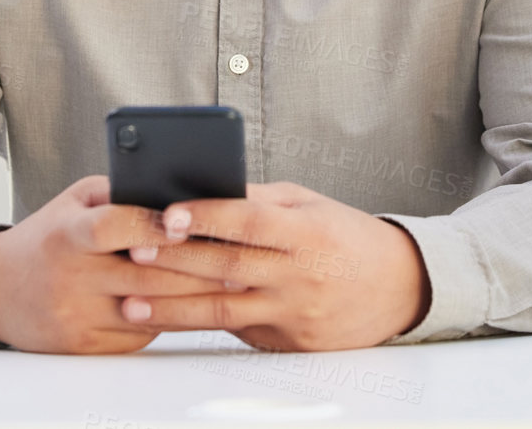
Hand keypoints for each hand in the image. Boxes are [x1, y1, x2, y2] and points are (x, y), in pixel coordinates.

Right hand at [0, 174, 238, 353]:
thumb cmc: (47, 237)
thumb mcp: (73, 202)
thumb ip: (119, 193)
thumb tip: (174, 192)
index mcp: (66, 235)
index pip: (115, 227)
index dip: (154, 223)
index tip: (189, 218)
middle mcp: (70, 278)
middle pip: (144, 274)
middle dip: (196, 266)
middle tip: (239, 257)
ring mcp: (76, 316)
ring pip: (149, 308)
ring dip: (194, 297)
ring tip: (232, 283)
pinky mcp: (84, 346)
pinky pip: (139, 333)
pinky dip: (169, 318)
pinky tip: (197, 306)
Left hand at [117, 181, 431, 350]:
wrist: (400, 287)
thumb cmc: (346, 237)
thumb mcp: (310, 205)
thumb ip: (259, 201)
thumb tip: (203, 189)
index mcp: (307, 232)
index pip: (249, 221)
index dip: (208, 217)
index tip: (168, 213)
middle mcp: (301, 275)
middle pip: (228, 268)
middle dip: (175, 261)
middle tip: (133, 252)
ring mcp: (295, 313)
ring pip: (224, 311)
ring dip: (173, 307)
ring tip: (131, 302)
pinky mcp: (290, 342)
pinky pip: (238, 332)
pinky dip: (199, 324)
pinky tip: (165, 318)